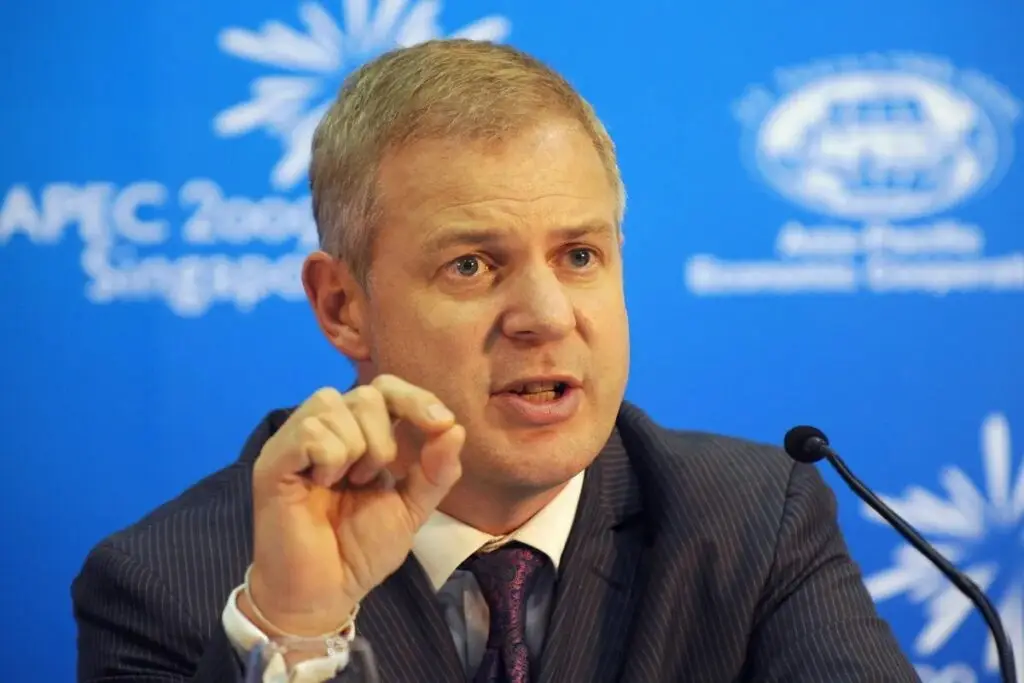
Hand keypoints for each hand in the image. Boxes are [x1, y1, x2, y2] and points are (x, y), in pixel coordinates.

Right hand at [241, 374, 465, 636]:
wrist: (325, 592)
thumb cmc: (361, 549)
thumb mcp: (411, 508)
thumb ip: (435, 471)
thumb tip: (456, 428)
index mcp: (359, 434)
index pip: (386, 389)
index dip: (415, 398)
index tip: (441, 424)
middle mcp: (326, 429)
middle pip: (365, 394)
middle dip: (383, 438)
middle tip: (370, 478)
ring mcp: (296, 441)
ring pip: (334, 405)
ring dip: (355, 449)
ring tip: (346, 484)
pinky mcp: (274, 461)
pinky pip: (310, 432)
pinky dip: (329, 458)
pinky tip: (321, 485)